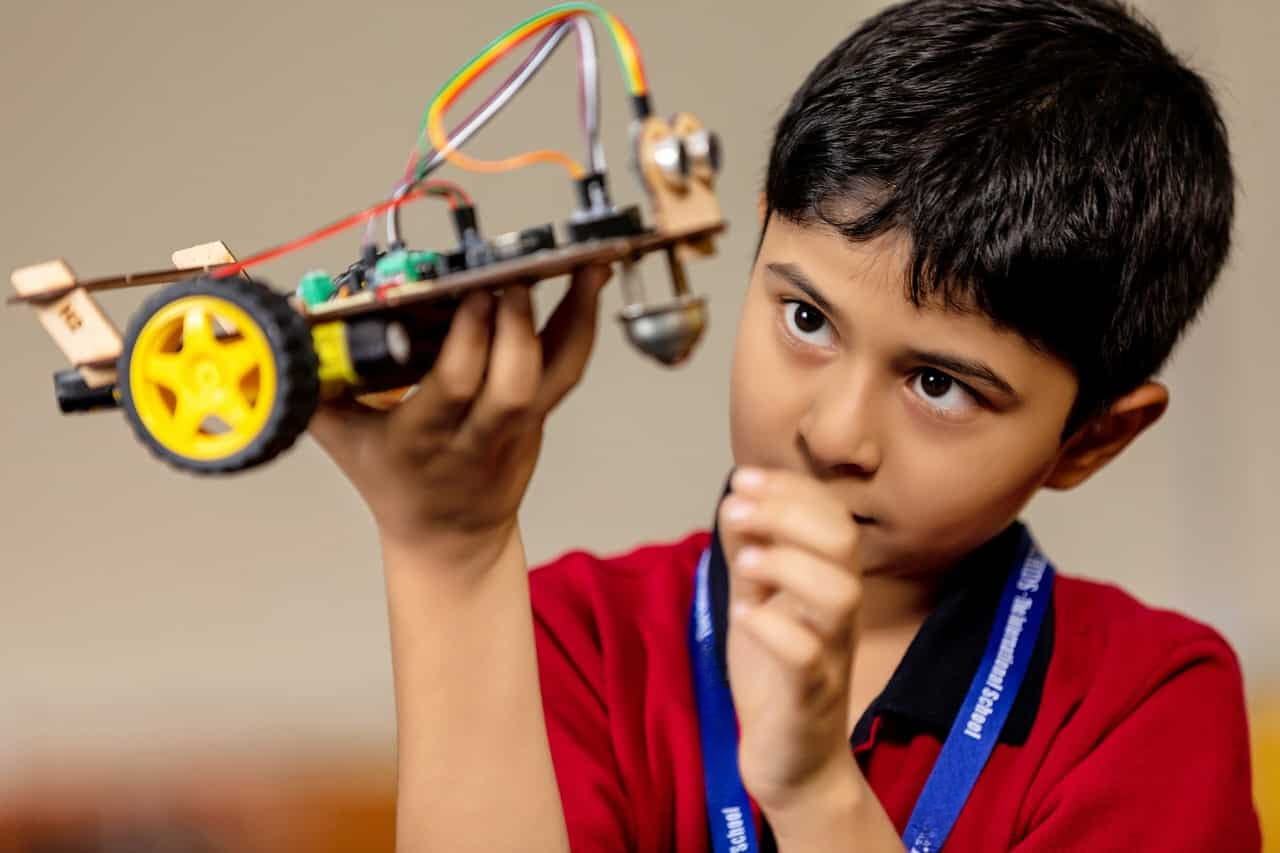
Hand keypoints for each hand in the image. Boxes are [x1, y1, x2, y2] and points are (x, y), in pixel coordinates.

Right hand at [309, 264, 611, 568]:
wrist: (450, 537)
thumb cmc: (394, 480)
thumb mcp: (342, 439)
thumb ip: (313, 385)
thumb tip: (282, 322)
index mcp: (420, 439)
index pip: (452, 387)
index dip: (468, 340)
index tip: (466, 294)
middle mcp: (476, 434)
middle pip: (511, 384)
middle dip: (514, 326)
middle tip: (507, 276)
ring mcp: (516, 427)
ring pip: (554, 375)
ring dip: (569, 317)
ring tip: (578, 263)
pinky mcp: (541, 416)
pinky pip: (568, 367)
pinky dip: (582, 321)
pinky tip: (590, 279)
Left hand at [718, 467, 862, 814]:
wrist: (795, 764)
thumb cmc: (778, 678)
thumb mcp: (760, 602)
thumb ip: (752, 553)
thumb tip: (736, 499)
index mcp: (830, 584)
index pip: (831, 516)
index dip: (790, 488)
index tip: (742, 479)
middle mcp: (839, 614)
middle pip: (842, 541)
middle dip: (787, 512)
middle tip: (737, 510)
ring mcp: (830, 655)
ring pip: (839, 592)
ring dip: (786, 562)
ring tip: (745, 561)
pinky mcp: (811, 699)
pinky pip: (807, 657)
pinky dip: (773, 627)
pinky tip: (744, 614)